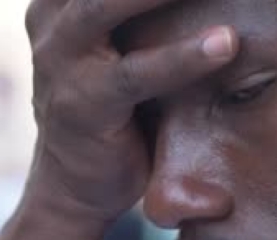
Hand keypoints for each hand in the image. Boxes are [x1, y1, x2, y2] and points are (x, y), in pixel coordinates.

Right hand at [23, 0, 238, 223]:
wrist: (73, 185)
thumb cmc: (116, 102)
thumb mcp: (121, 38)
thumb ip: (141, 7)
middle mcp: (52, 15)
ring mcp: (59, 59)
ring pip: (106, 4)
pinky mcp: (80, 104)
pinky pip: (133, 75)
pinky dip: (181, 58)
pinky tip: (224, 43)